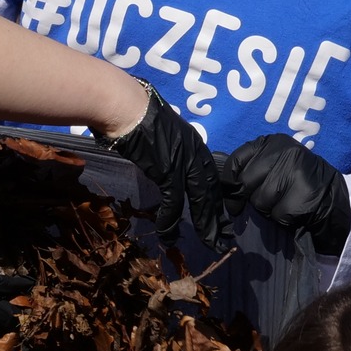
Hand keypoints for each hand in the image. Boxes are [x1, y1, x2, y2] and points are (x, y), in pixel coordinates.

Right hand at [102, 83, 228, 243]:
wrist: (126, 106)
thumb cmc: (135, 112)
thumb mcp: (159, 130)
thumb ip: (165, 146)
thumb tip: (158, 155)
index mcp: (194, 144)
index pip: (210, 177)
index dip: (216, 198)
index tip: (220, 216)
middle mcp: (195, 154)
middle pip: (210, 191)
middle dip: (218, 217)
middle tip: (224, 238)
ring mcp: (183, 162)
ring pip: (199, 200)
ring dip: (204, 224)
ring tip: (209, 243)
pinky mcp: (168, 171)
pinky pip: (173, 202)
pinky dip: (170, 220)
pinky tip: (169, 234)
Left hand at [222, 134, 350, 254]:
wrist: (337, 200)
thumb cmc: (298, 183)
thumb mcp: (276, 165)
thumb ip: (251, 168)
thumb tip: (223, 188)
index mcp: (272, 142)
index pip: (235, 162)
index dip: (229, 183)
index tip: (233, 197)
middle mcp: (285, 152)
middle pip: (245, 184)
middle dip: (252, 199)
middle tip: (271, 201)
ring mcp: (296, 172)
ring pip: (260, 201)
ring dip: (269, 210)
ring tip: (286, 203)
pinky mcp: (305, 195)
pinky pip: (278, 215)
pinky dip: (284, 220)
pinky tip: (297, 212)